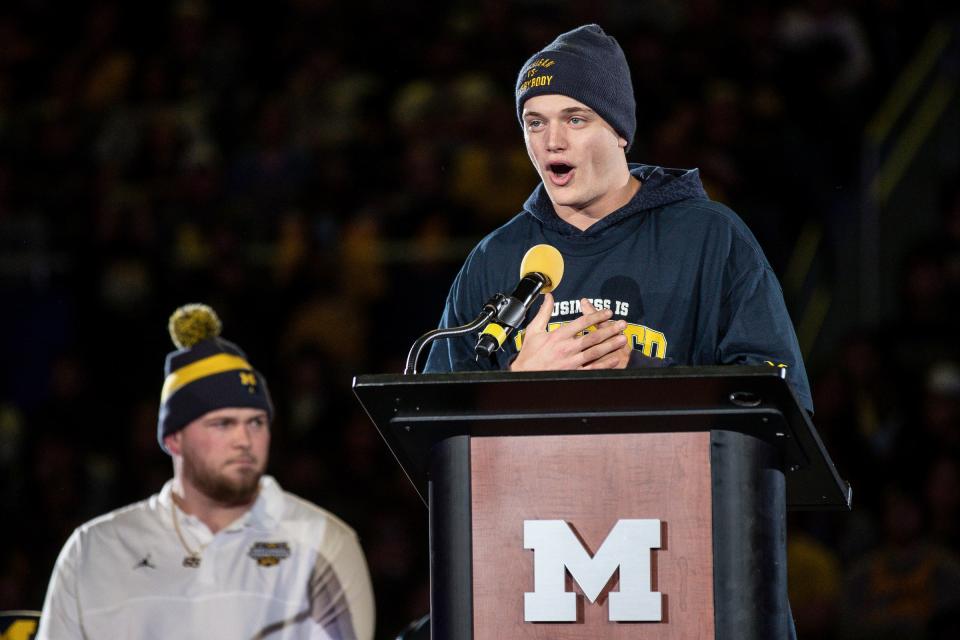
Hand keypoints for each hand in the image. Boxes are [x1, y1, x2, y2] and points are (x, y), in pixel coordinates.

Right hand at [510, 294, 627, 370]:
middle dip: (609, 329)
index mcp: (558, 335)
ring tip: (622, 339)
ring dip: (610, 345)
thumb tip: (549, 296)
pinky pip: (592, 368)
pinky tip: (614, 358)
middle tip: (622, 324)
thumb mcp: (534, 330)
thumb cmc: (529, 353)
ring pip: (595, 352)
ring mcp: (570, 362)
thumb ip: (544, 312)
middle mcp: (566, 348)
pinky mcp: (572, 373)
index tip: (607, 312)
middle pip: (592, 337)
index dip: (596, 316)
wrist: (524, 374)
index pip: (581, 322)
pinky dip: (604, 364)